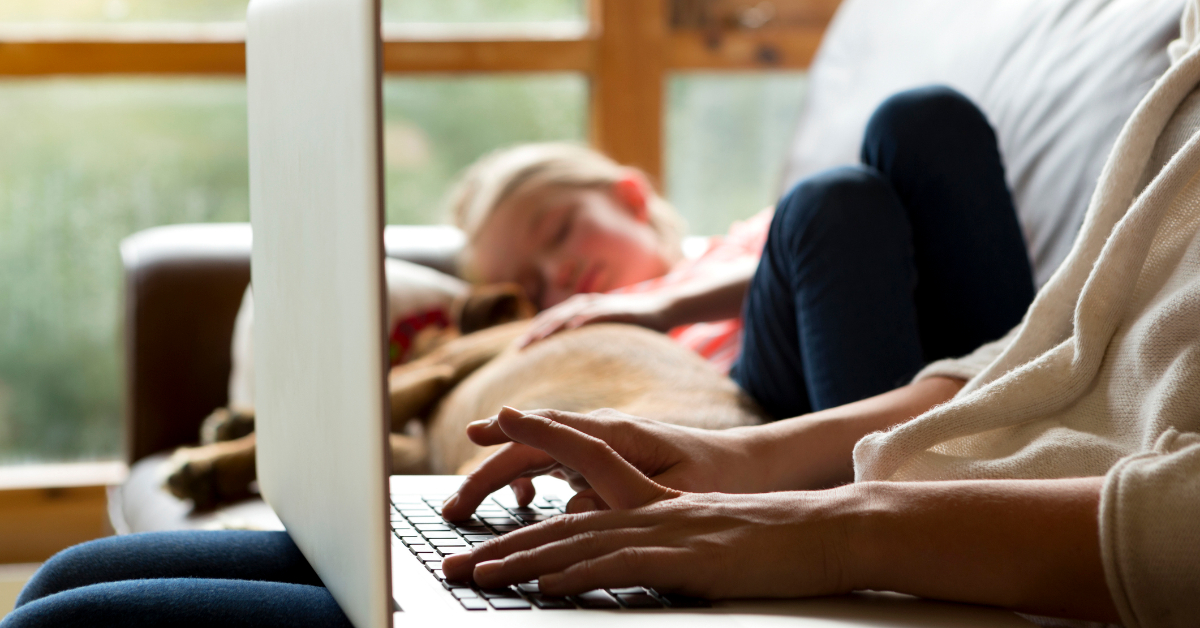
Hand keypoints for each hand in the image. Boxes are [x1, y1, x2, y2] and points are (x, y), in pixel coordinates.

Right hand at [439, 407, 764, 519]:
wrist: (752, 465)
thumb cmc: (721, 477)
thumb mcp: (680, 496)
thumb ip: (625, 500)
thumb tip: (571, 509)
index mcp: (618, 435)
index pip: (551, 431)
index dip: (510, 434)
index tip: (474, 434)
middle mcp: (603, 433)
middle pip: (531, 446)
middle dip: (486, 472)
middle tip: (453, 508)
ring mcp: (601, 445)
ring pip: (536, 454)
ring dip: (500, 478)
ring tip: (468, 509)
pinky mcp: (605, 460)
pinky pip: (555, 465)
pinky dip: (530, 479)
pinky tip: (526, 501)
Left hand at [439, 410, 856, 598]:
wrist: (826, 531)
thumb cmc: (770, 539)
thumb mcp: (703, 535)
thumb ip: (658, 540)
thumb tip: (619, 556)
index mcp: (651, 497)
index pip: (579, 468)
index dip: (531, 451)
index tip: (485, 441)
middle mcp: (649, 507)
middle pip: (560, 521)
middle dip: (501, 542)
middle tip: (453, 560)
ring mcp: (664, 529)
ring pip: (577, 540)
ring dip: (521, 561)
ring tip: (479, 575)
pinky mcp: (683, 557)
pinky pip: (616, 565)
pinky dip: (573, 575)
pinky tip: (541, 586)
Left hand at [518, 292, 673, 347]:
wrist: (662, 310)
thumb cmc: (631, 328)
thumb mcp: (603, 337)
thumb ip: (586, 347)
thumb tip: (570, 371)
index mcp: (579, 311)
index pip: (549, 321)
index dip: (533, 334)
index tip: (516, 350)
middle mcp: (585, 304)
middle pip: (553, 317)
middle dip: (535, 332)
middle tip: (518, 349)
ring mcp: (601, 305)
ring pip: (571, 313)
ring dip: (553, 325)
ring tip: (538, 338)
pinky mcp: (618, 309)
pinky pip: (598, 313)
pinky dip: (584, 319)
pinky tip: (573, 328)